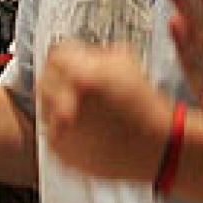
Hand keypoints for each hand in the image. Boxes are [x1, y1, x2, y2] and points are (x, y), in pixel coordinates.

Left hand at [38, 43, 173, 181]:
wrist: (156, 145)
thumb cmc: (144, 103)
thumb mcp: (125, 60)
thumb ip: (96, 51)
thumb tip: (79, 51)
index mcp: (81, 77)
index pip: (56, 53)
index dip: (69, 53)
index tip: (74, 57)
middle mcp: (65, 104)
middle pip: (45, 77)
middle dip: (61, 75)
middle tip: (77, 80)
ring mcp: (60, 130)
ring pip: (45, 104)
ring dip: (59, 100)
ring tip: (83, 105)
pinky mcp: (61, 152)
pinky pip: (51, 129)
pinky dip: (63, 125)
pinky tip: (85, 125)